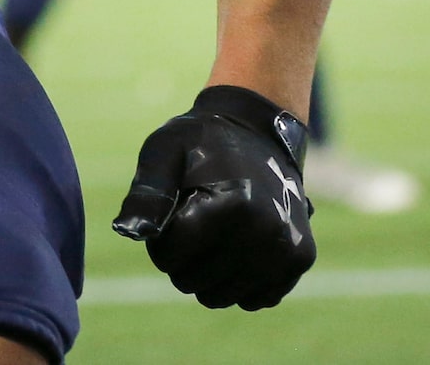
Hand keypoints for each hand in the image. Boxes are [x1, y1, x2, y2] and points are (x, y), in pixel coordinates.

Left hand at [113, 85, 316, 309]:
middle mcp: (266, 231)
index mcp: (232, 204)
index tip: (171, 212)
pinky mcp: (301, 259)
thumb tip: (128, 232)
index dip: (158, 240)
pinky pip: (253, 299)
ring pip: (220, 296)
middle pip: (192, 282)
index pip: (170, 257)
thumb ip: (146, 194)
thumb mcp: (164, 151)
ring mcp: (287, 249)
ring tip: (216, 232)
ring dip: (208, 273)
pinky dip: (238, 281)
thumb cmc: (202, 142)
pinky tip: (239, 246)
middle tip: (194, 221)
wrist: (258, 130)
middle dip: (182, 258)